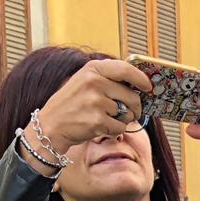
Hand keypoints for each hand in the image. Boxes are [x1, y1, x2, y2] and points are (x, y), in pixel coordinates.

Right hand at [23, 59, 154, 161]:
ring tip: (104, 117)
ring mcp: (95, 101)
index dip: (141, 79)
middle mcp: (94, 82)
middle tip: (126, 112)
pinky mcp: (97, 120)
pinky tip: (99, 127)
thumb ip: (109, 79)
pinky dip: (114, 131)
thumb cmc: (73, 104)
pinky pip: (120, 128)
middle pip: (133, 97)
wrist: (51, 125)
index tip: (148, 87)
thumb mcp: (86, 81)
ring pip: (128, 114)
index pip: (126, 69)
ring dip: (122, 120)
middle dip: (134, 108)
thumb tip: (139, 84)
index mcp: (92, 69)